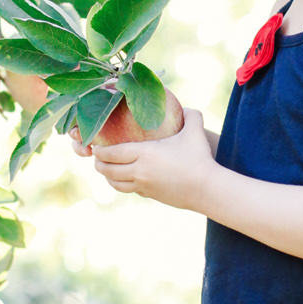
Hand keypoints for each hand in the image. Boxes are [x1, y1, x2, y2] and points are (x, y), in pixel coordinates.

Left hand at [88, 107, 215, 209]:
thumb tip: (186, 107)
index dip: (100, 151)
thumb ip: (190, 115)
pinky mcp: (150, 196)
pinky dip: (123, 184)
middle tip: (97, 157)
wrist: (207, 189)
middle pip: (109, 170)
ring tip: (107, 169)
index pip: (112, 153)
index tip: (95, 146)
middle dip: (99, 164)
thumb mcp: (195, 131)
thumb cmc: (200, 158)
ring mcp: (143, 186)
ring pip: (116, 184)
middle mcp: (139, 171)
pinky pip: (130, 190)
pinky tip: (126, 179)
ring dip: (109, 176)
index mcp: (144, 154)